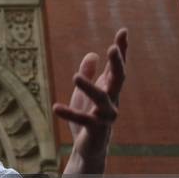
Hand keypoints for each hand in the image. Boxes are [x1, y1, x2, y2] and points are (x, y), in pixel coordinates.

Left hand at [53, 28, 127, 162]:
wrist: (89, 147)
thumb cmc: (88, 117)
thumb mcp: (84, 93)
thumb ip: (89, 74)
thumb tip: (92, 54)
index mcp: (110, 89)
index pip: (118, 67)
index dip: (122, 50)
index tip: (123, 31)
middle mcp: (112, 100)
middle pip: (119, 78)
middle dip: (117, 63)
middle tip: (113, 48)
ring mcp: (106, 115)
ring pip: (101, 98)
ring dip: (89, 87)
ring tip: (74, 76)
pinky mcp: (95, 129)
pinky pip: (82, 119)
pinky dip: (69, 113)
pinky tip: (55, 107)